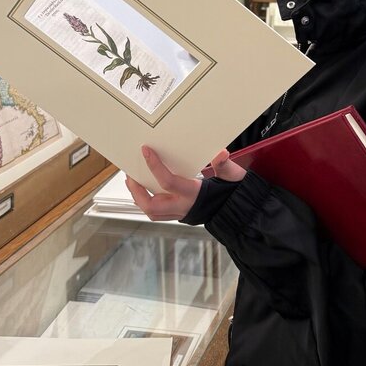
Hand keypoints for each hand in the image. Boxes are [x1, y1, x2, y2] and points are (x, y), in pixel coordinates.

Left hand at [125, 146, 246, 221]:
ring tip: (132, 181)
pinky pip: (157, 213)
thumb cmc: (232, 192)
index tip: (146, 150)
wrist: (235, 211)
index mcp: (194, 194)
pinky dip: (146, 202)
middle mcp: (183, 206)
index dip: (155, 166)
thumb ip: (225, 166)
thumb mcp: (233, 177)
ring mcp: (179, 213)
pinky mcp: (178, 215)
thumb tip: (221, 153)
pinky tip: (143, 190)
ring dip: (138, 198)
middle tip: (130, 174)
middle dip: (137, 191)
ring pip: (152, 212)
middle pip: (152, 206)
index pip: (168, 182)